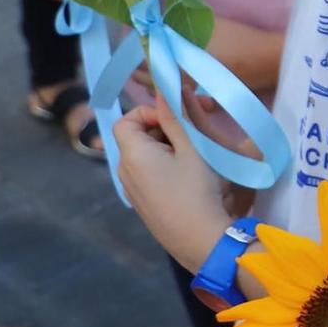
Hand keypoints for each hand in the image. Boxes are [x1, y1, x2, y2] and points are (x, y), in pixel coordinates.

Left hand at [114, 97, 232, 271]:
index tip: (179, 119)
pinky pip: (150, 175)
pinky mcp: (146, 206)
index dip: (150, 112)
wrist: (201, 241)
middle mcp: (125, 173)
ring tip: (198, 157)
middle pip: (137, 137)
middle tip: (197, 133)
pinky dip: (168, 167)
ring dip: (169, 148)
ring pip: (146, 156)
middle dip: (166, 128)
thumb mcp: (194, 148)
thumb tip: (168, 85)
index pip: (126, 120)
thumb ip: (178, 115)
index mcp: (132, 155)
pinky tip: (192, 179)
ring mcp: (134, 193)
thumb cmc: (198, 190)